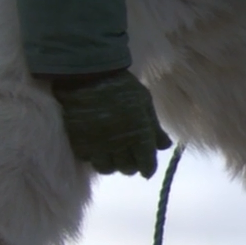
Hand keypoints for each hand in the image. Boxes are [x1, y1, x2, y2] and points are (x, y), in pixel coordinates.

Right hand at [52, 70, 172, 178]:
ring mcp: (98, 145)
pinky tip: (97, 146)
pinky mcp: (80, 142)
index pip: (147, 166)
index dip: (148, 169)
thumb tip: (165, 146)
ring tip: (112, 153)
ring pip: (107, 169)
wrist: (88, 75)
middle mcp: (120, 145)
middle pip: (127, 169)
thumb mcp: (144, 102)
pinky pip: (88, 159)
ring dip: (112, 164)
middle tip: (129, 155)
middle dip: (131, 165)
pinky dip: (94, 157)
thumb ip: (155, 127)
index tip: (147, 168)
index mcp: (139, 135)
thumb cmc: (122, 87)